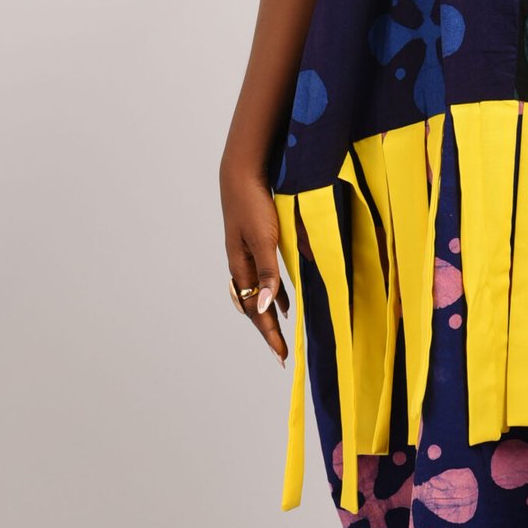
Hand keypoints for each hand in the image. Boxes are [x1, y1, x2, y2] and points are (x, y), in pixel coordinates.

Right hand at [220, 164, 289, 365]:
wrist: (242, 173)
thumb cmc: (253, 204)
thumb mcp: (264, 239)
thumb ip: (268, 271)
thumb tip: (267, 307)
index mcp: (241, 267)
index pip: (255, 309)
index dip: (269, 333)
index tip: (281, 355)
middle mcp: (241, 265)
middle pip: (254, 306)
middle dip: (268, 330)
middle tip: (280, 352)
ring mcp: (247, 255)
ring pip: (260, 293)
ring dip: (271, 313)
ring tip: (282, 332)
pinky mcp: (256, 244)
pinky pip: (265, 278)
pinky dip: (275, 293)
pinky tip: (286, 301)